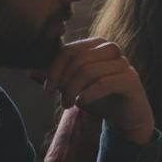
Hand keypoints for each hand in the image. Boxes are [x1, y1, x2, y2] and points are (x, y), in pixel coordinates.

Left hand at [33, 37, 153, 144]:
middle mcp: (111, 49)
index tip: (47, 89)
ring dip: (73, 90)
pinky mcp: (130, 79)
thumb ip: (56, 78)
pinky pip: (104, 83)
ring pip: (88, 70)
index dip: (54, 69)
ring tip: (68, 104)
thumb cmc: (100, 98)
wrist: (127, 116)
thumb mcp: (74, 87)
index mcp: (97, 44)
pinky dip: (88, 94)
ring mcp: (123, 63)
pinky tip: (81, 103)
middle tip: (58, 99)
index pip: (68, 50)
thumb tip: (30, 72)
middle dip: (63, 81)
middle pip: (77, 59)